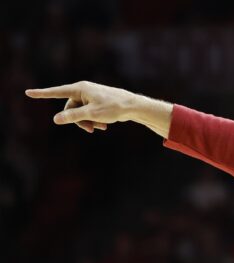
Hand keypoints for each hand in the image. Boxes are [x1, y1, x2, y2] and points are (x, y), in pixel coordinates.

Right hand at [25, 81, 140, 133]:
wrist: (134, 106)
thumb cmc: (114, 108)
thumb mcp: (92, 114)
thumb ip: (73, 117)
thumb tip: (56, 119)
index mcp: (80, 89)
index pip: (57, 92)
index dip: (42, 94)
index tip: (28, 93)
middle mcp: (83, 90)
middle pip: (70, 108)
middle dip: (78, 120)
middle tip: (90, 130)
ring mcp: (90, 95)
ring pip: (80, 112)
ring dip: (88, 122)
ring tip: (101, 128)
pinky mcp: (97, 101)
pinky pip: (89, 112)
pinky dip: (94, 119)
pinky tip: (104, 126)